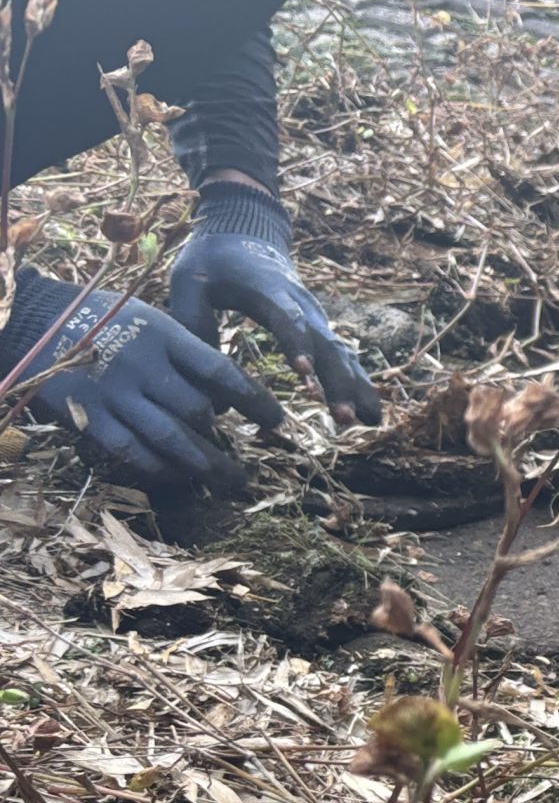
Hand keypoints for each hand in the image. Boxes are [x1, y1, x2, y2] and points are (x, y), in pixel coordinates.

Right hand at [13, 281, 284, 492]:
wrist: (38, 319)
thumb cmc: (109, 322)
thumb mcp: (153, 321)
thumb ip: (188, 354)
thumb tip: (230, 398)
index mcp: (165, 336)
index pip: (222, 372)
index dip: (254, 401)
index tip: (277, 421)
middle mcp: (142, 364)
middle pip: (197, 411)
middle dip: (223, 442)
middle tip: (243, 466)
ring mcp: (113, 391)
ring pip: (169, 437)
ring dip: (203, 465)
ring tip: (228, 482)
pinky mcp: (88, 413)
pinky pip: (130, 450)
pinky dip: (158, 467)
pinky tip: (177, 476)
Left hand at [166, 181, 381, 427]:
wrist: (245, 231)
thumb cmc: (212, 259)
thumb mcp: (188, 282)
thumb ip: (192, 324)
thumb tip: (203, 381)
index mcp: (267, 290)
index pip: (286, 317)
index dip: (297, 343)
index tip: (304, 372)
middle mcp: (300, 304)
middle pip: (326, 344)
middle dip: (338, 381)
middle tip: (345, 417)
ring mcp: (315, 315)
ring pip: (341, 353)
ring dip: (355, 387)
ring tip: (368, 420)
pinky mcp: (319, 327)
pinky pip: (342, 356)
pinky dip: (357, 383)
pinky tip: (369, 412)